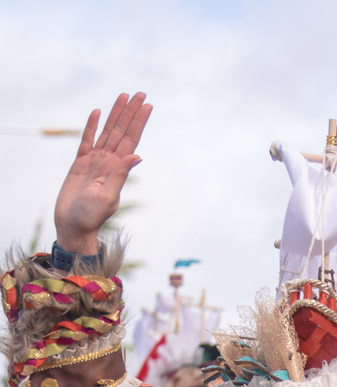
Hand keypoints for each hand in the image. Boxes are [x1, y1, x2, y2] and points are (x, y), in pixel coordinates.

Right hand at [54, 93, 151, 254]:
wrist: (73, 226)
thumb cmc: (91, 216)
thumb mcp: (108, 196)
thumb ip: (120, 175)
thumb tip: (137, 156)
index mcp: (118, 169)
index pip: (131, 140)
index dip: (139, 122)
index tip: (147, 106)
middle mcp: (109, 162)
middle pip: (121, 131)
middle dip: (130, 113)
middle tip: (140, 93)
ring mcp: (94, 161)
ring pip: (107, 132)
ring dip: (115, 114)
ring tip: (123, 96)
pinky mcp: (80, 163)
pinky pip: (86, 140)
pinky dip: (92, 126)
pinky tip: (97, 112)